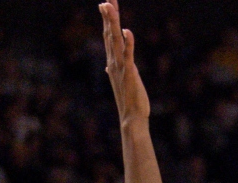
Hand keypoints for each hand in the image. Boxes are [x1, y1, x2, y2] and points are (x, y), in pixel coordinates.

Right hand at [98, 1, 149, 124]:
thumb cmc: (129, 99)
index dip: (107, 20)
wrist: (132, 117)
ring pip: (115, 40)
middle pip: (109, 34)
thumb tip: (107, 66)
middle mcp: (114, 62)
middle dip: (108, 16)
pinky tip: (127, 31)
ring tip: (109, 6)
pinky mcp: (130, 74)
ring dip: (112, 23)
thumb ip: (114, 69)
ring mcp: (121, 67)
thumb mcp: (121, 81)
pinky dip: (128, 43)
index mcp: (113, 62)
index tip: (106, 3)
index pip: (109, 36)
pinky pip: (128, 55)